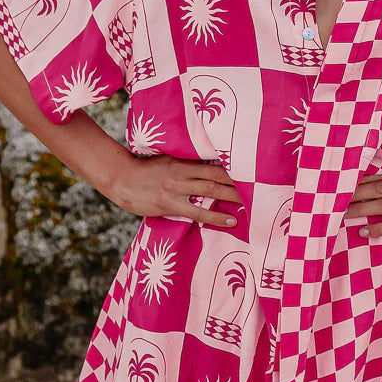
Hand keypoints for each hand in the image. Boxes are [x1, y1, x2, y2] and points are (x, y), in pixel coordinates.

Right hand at [110, 152, 242, 228]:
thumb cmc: (144, 170)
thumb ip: (185, 163)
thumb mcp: (166, 160)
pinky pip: (198, 211)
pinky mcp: (171, 204)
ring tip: (252, 203)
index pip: (214, 162)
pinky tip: (231, 221)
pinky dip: (216, 216)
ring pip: (211, 191)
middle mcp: (183, 172)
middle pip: (217, 175)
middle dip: (239, 181)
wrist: (121, 179)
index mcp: (183, 160)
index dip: (234, 166)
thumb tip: (206, 166)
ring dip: (233, 196)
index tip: (252, 169)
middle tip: (260, 185)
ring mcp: (177, 188)